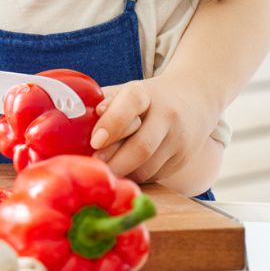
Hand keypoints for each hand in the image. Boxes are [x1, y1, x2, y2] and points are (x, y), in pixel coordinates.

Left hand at [90, 75, 215, 182]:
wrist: (195, 97)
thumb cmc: (148, 97)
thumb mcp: (128, 91)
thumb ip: (104, 104)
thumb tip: (74, 122)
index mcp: (147, 93)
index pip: (131, 103)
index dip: (113, 122)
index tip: (95, 140)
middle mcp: (167, 115)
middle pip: (141, 146)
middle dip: (114, 163)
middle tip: (93, 168)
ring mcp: (178, 139)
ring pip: (147, 167)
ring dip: (123, 174)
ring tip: (104, 173)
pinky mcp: (183, 158)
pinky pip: (155, 176)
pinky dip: (136, 178)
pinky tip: (124, 174)